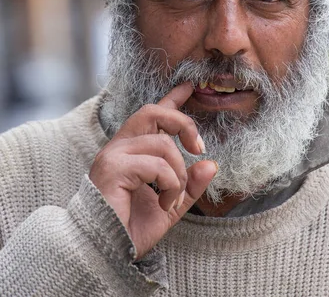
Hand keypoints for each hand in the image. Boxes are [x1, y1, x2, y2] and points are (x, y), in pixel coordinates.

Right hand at [89, 83, 216, 259]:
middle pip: (153, 112)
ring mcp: (113, 156)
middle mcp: (119, 147)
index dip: (171, 99)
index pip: (151, 115)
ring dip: (178, 173)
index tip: (189, 86)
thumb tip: (211, 164)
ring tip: (172, 198)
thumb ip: (189, 185)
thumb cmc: (130, 229)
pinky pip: (156, 164)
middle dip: (182, 123)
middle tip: (199, 147)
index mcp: (131, 152)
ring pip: (161, 144)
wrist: (104, 253)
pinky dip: (169, 184)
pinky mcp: (113, 168)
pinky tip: (164, 202)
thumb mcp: (170, 205)